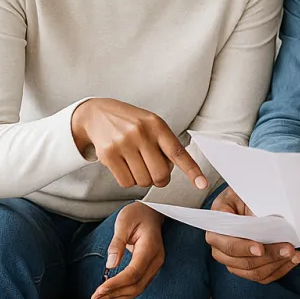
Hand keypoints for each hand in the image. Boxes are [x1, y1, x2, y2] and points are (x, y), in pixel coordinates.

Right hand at [71, 98, 206, 189]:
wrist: (97, 113)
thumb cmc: (130, 122)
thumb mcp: (150, 124)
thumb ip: (164, 144)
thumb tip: (173, 169)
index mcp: (156, 124)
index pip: (178, 152)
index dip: (192, 170)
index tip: (202, 184)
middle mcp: (141, 133)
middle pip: (160, 174)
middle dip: (160, 179)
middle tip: (153, 172)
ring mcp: (123, 143)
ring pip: (143, 181)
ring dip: (142, 179)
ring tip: (135, 163)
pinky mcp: (108, 154)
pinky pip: (126, 183)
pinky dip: (128, 180)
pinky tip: (123, 166)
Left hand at [90, 202, 164, 298]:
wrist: (151, 212)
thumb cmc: (137, 214)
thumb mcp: (123, 222)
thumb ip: (117, 243)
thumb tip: (110, 264)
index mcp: (150, 247)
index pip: (134, 273)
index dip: (116, 284)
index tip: (100, 290)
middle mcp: (156, 260)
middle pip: (136, 285)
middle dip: (114, 294)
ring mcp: (155, 265)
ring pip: (138, 288)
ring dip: (118, 296)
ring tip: (99, 298)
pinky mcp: (150, 268)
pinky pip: (138, 285)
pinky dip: (124, 291)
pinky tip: (111, 293)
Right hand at [205, 187, 299, 283]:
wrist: (245, 202)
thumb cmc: (243, 197)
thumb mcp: (243, 195)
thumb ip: (249, 209)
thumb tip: (264, 222)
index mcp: (216, 230)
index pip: (229, 245)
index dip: (244, 248)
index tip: (261, 248)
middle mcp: (220, 249)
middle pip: (244, 263)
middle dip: (269, 256)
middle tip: (288, 248)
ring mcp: (233, 262)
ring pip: (255, 272)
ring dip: (277, 264)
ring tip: (293, 253)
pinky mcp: (247, 269)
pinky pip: (263, 276)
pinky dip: (280, 269)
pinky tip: (292, 260)